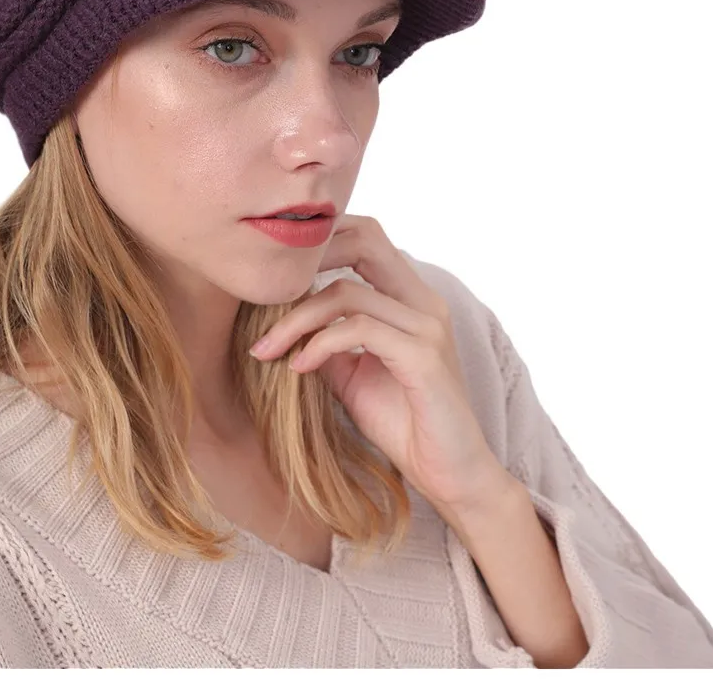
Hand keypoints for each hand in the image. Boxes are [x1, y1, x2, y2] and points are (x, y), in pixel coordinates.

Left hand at [249, 214, 516, 520]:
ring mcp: (428, 325)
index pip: (365, 236)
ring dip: (296, 319)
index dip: (319, 244)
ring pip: (347, 292)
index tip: (273, 280)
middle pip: (364, 238)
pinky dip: (320, 344)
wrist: (450, 476)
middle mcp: (424, 301)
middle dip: (307, 261)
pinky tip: (299, 367)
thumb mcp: (350, 374)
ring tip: (266, 349)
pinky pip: (359, 330)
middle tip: (262, 296)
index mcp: (410, 298)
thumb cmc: (403, 423)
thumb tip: (279, 320)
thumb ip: (325, 340)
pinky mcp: (424, 356)